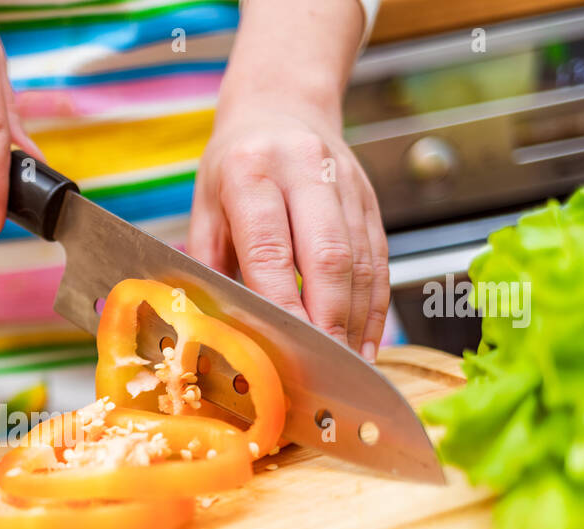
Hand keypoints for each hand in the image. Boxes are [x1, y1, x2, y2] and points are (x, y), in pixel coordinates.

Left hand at [189, 98, 388, 360]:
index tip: (285, 349)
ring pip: (360, 260)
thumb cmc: (233, 165)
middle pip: (327, 254)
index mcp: (251, 171)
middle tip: (323, 369)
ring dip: (356, 320)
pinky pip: (379, 259)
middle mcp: (304, 170)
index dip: (282, 303)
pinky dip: (374, 305)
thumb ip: (210, 266)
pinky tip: (366, 339)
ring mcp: (345, 182)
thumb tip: (219, 328)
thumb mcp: (204, 206)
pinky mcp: (370, 198)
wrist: (280, 104)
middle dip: (328, 319)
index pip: (270, 248)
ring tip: (347, 365)